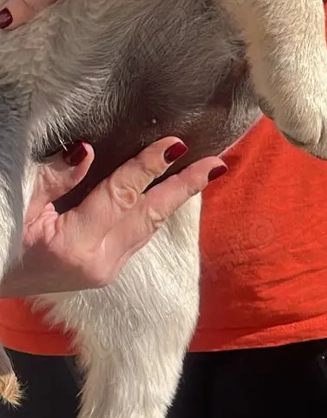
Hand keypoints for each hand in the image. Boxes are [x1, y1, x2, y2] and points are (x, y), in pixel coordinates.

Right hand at [0, 138, 225, 296]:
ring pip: (147, 229)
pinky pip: (137, 236)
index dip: (147, 167)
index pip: (121, 196)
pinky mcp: (103, 273)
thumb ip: (55, 177)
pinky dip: (153, 213)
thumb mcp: (19, 200)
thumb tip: (89, 153)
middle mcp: (98, 263)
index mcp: (75, 245)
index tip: (173, 144)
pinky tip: (168, 195)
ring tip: (203, 174)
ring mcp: (103, 272)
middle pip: (149, 216)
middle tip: (216, 163)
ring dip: (175, 199)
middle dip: (184, 187)